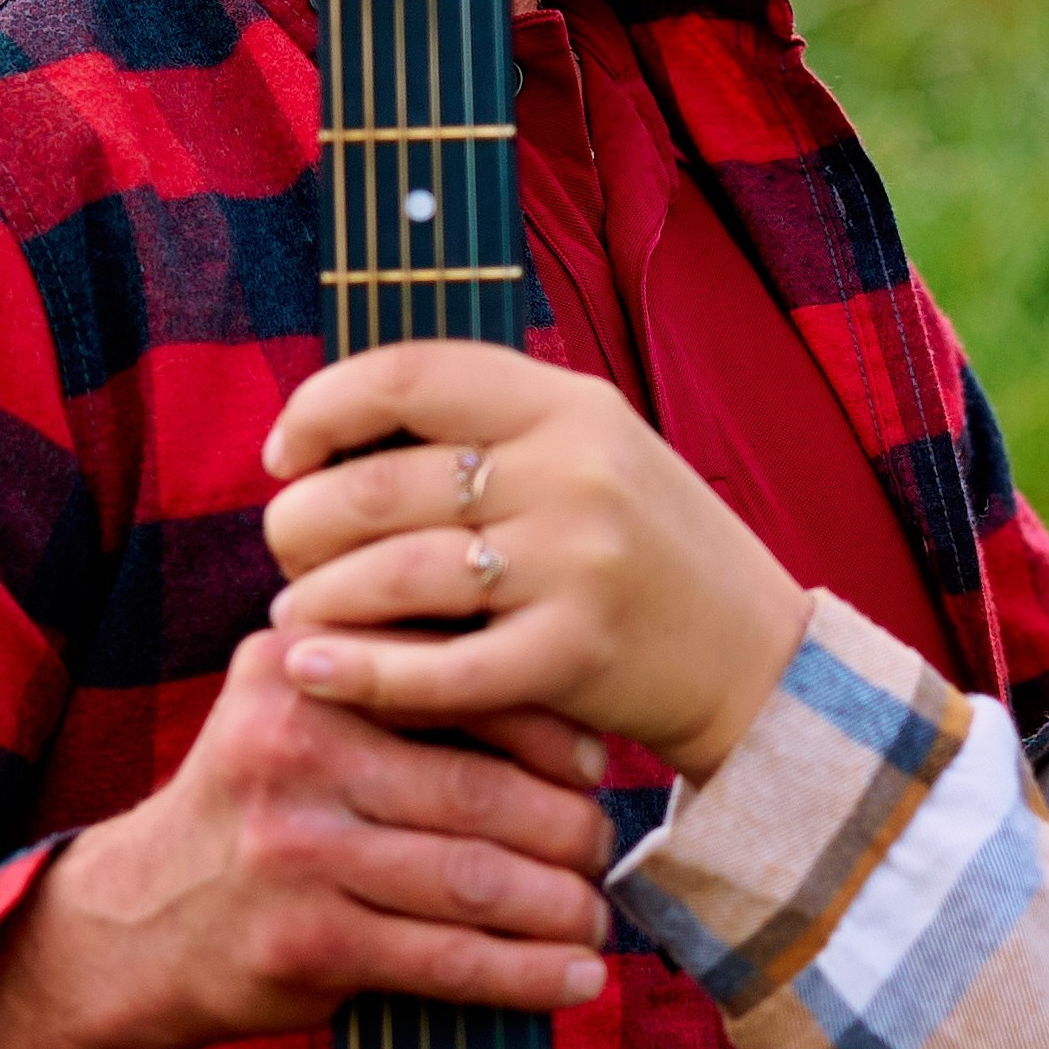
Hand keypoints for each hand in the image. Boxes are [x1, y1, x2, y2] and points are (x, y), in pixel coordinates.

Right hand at [37, 630, 616, 1048]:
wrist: (141, 921)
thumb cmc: (264, 808)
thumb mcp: (301, 715)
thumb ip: (402, 694)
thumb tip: (581, 732)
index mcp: (303, 671)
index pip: (460, 685)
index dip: (551, 730)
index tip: (596, 765)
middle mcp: (292, 748)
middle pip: (480, 792)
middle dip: (569, 830)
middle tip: (603, 850)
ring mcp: (295, 849)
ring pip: (476, 879)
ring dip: (562, 907)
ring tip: (597, 918)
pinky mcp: (305, 942)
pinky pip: (448, 959)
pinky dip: (528, 974)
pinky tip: (577, 978)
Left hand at [261, 347, 804, 785]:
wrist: (763, 660)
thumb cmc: (654, 556)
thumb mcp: (598, 455)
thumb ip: (494, 431)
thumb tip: (337, 433)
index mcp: (572, 405)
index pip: (412, 374)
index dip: (322, 407)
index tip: (286, 454)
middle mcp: (575, 472)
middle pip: (379, 486)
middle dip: (302, 523)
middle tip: (289, 551)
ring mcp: (579, 563)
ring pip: (394, 575)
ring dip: (317, 599)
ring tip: (297, 613)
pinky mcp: (578, 654)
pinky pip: (438, 669)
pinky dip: (360, 673)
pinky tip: (312, 670)